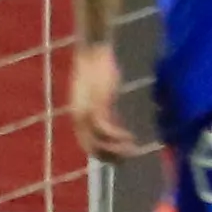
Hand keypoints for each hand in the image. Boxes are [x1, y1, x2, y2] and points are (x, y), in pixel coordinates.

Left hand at [65, 43, 149, 161]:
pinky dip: (118, 137)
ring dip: (117, 150)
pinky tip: (130, 137)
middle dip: (109, 157)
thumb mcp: (97, 93)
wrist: (93, 50)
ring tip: (132, 150)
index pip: (86, 144)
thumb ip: (101, 108)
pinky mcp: (98, 105)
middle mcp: (79, 116)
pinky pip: (107, 130)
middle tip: (126, 161)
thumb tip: (109, 118)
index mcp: (78, 114)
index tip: (116, 159)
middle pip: (91, 147)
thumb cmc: (96, 68)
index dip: (101, 154)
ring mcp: (87, 112)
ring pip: (100, 142)